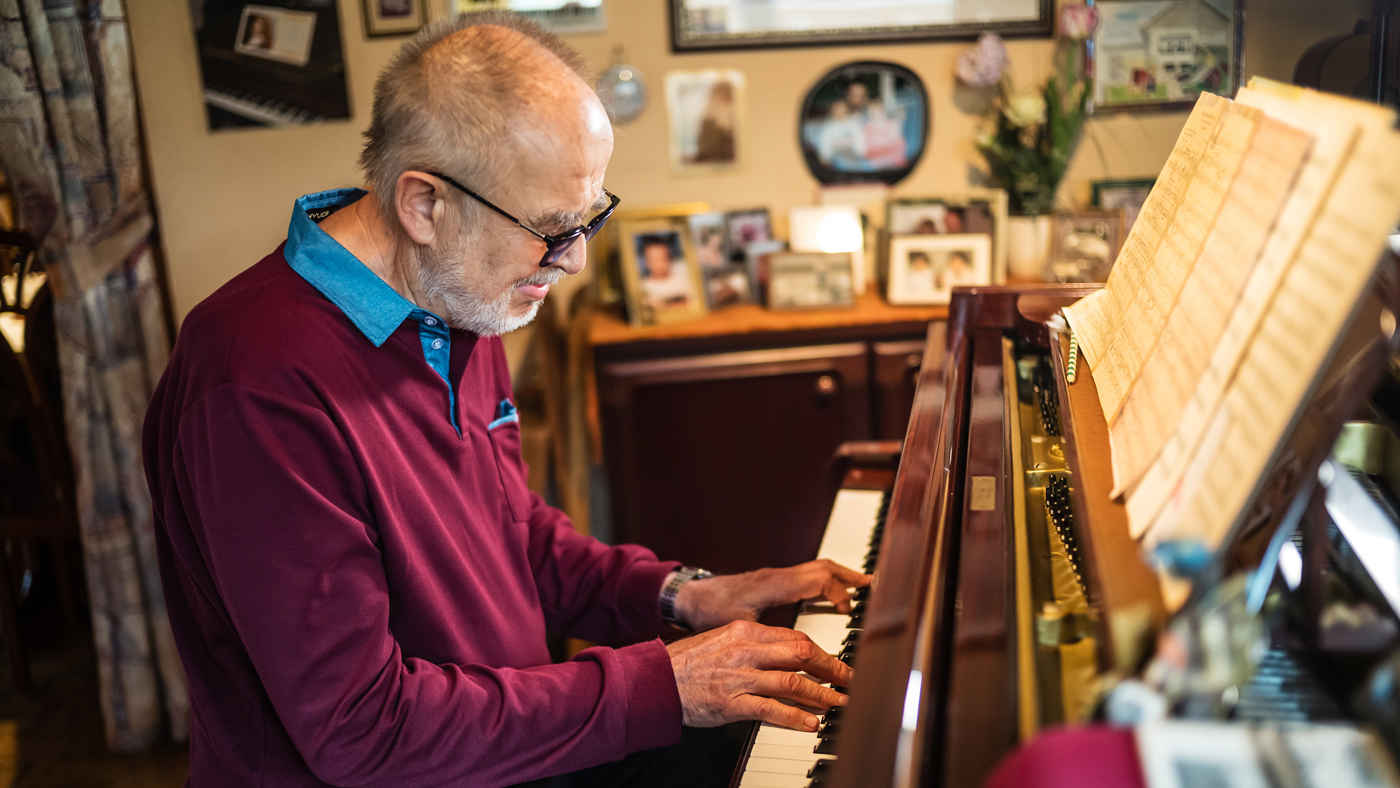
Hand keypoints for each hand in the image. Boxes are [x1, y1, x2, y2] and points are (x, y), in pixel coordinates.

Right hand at [666, 620, 852, 730]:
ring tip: (839, 704)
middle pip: (801, 653)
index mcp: (745, 631)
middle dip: (831, 669)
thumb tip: (789, 655)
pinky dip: (795, 717)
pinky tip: (811, 723)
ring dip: (821, 695)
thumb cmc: (689, 662)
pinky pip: (771, 709)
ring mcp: (739, 677)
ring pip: (792, 681)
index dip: (821, 652)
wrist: (656, 679)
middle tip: (849, 682)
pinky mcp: (732, 703)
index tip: (837, 664)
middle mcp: (746, 650)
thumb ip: (755, 645)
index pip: (794, 637)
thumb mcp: (724, 640)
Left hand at [674, 559, 869, 631]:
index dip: (838, 592)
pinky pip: (807, 574)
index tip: (849, 610)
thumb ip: (765, 638)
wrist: (692, 594)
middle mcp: (779, 576)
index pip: (817, 579)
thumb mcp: (738, 625)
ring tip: (862, 585)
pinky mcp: (773, 580)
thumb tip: (789, 655)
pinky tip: (832, 592)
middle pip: (823, 567)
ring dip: (840, 575)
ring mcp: (777, 576)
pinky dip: (826, 580)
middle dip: (849, 576)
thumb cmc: (710, 609)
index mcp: (774, 585)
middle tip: (872, 586)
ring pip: (816, 567)